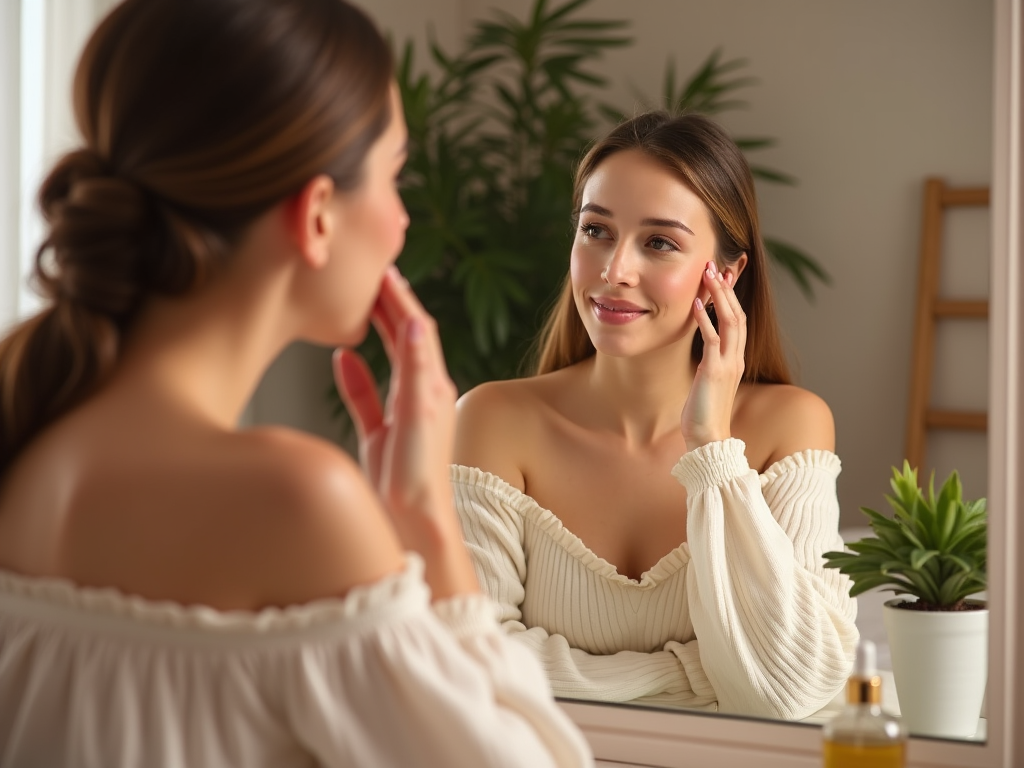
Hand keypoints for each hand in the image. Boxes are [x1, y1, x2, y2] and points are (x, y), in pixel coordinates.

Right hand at [333, 268, 470, 580]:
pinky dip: (355, 374)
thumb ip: (413, 368)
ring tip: (359, 301)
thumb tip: (413, 319)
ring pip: (387, 360)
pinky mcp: (383, 436)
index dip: (399, 295)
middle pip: (405, 336)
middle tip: (370, 271)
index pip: (416, 327)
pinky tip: (340, 358)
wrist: (413, 527)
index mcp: (432, 386)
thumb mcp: (416, 414)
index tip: (381, 265)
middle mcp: (421, 395)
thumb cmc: (418, 477)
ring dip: (376, 329)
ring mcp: (401, 414)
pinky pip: (367, 396)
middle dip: (389, 303)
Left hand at [680, 261, 746, 449]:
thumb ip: (709, 361)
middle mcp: (735, 358)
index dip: (730, 297)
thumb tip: (702, 347)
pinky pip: (712, 339)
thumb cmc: (703, 412)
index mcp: (734, 359)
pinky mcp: (714, 371)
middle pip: (737, 315)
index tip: (722, 277)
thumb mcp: (707, 380)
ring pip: (730, 322)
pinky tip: (694, 302)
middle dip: (726, 289)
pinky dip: (704, 319)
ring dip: (719, 296)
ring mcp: (727, 364)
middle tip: (714, 266)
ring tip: (708, 275)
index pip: (737, 320)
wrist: (708, 438)